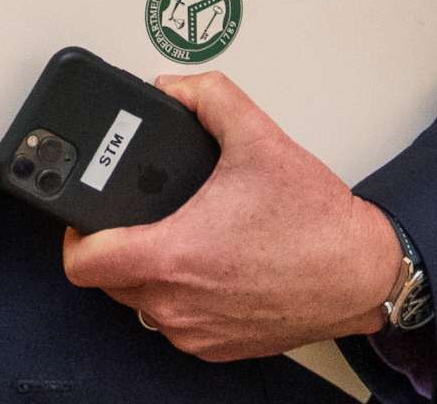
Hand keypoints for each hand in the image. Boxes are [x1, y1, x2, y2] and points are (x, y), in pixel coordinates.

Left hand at [60, 71, 397, 360]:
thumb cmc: (317, 223)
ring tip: (175, 232)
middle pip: (108, 279)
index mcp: (174, 255)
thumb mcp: (259, 136)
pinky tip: (204, 262)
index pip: (82, 262)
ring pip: (140, 302)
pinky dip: (178, 294)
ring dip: (146, 271)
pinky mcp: (217, 348)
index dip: (73, 233)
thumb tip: (175, 87)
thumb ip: (209, 97)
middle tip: (137, 212)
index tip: (83, 215)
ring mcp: (197, 331)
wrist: (363, 273)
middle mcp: (177, 304)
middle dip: (115, 243)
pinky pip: (174, 321)